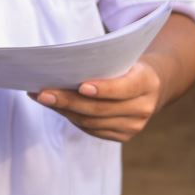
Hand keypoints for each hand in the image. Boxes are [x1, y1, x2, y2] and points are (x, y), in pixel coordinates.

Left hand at [32, 59, 164, 142]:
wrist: (151, 87)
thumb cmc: (129, 66)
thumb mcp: (125, 59)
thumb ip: (104, 65)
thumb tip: (63, 70)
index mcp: (148, 83)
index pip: (124, 88)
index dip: (103, 89)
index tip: (80, 86)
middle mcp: (144, 108)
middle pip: (101, 109)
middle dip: (69, 101)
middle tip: (43, 93)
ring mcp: (134, 126)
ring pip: (92, 122)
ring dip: (64, 111)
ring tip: (42, 99)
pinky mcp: (123, 136)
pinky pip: (92, 129)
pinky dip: (72, 118)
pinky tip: (56, 108)